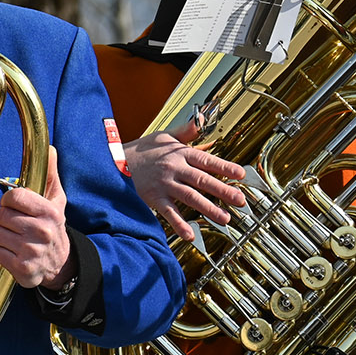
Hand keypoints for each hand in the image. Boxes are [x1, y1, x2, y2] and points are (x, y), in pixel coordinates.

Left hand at [0, 147, 73, 288]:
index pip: (13, 196)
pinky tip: (10, 252)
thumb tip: (50, 149)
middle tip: (14, 225)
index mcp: (49, 212)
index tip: (15, 206)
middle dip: (3, 220)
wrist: (61, 264)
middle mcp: (42, 231)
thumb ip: (49, 175)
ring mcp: (32, 251)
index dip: (9, 201)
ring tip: (13, 239)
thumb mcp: (56, 201)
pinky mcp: (22, 268)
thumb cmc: (53, 228)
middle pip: (1, 215)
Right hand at [124, 122, 247, 242]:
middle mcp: (173, 168)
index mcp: (179, 153)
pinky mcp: (153, 198)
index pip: (206, 160)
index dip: (224, 167)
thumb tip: (202, 120)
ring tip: (224, 219)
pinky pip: (168, 212)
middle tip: (240, 200)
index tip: (241, 174)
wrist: (114, 161)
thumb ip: (186, 132)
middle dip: (223, 190)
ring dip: (208, 209)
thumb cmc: (142, 150)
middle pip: (202, 180)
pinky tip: (190, 234)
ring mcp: (164, 184)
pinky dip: (179, 224)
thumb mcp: (164, 136)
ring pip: (190, 197)